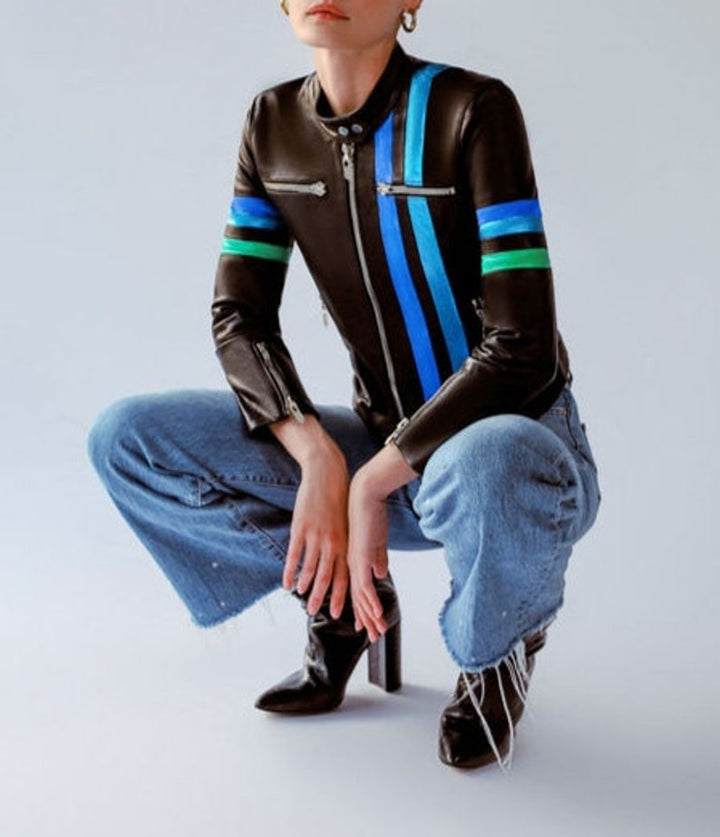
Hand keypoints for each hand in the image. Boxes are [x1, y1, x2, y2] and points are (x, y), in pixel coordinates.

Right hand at [283, 452, 348, 616]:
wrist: (328, 475)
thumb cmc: (340, 500)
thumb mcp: (349, 523)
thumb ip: (349, 545)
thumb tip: (353, 563)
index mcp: (346, 543)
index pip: (345, 576)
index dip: (340, 596)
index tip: (337, 613)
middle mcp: (333, 543)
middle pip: (327, 577)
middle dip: (321, 597)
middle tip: (314, 613)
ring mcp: (316, 536)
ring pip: (310, 568)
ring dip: (305, 586)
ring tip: (300, 597)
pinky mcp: (301, 528)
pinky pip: (294, 555)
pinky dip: (290, 571)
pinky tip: (286, 583)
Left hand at [347, 479, 389, 641]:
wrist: (365, 493)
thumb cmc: (371, 511)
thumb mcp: (375, 539)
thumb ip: (378, 558)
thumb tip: (380, 574)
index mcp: (354, 559)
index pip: (357, 590)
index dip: (361, 609)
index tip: (364, 624)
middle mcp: (352, 563)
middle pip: (358, 598)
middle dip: (366, 619)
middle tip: (372, 637)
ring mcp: (356, 561)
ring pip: (361, 596)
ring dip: (370, 616)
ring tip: (376, 633)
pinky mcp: (361, 556)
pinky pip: (365, 584)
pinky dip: (370, 600)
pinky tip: (375, 613)